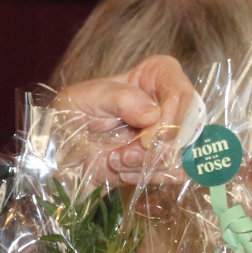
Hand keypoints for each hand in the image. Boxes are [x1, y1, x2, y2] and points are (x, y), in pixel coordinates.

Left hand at [52, 55, 200, 183]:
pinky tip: (123, 173)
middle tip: (124, 155)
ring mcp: (170, 133)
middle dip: (156, 148)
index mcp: (156, 75)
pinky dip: (149, 177)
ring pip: (183, 152)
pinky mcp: (164, 160)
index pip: (182, 93)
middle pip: (189, 127)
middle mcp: (170, 102)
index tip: (146, 138)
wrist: (62, 150)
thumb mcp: (87, 98)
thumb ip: (120, 100)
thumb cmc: (73, 113)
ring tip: (116, 161)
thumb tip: (153, 115)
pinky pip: (177, 173)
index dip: (171, 119)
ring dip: (149, 164)